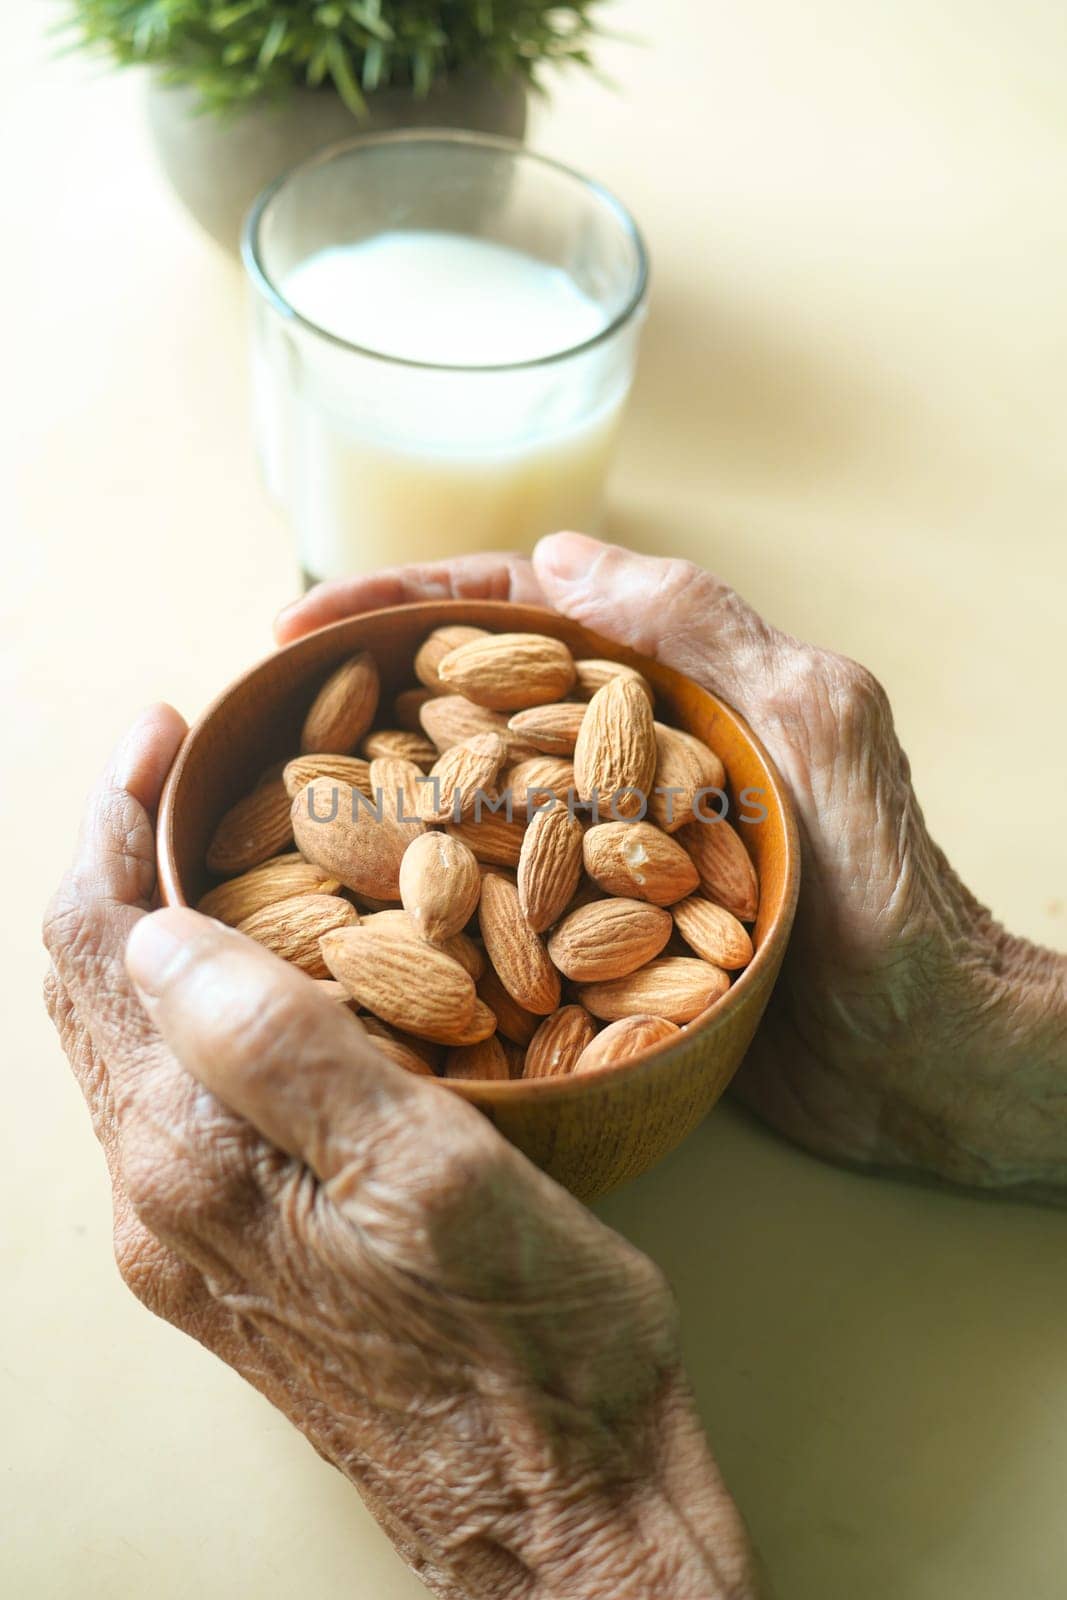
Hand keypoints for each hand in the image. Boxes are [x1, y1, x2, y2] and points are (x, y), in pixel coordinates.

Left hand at [43, 708, 755, 1599]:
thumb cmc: (532, 1346)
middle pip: (96, 992)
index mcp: (192, 1162)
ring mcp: (193, 1234)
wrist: (560, 1509)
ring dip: (162, 927)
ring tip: (228, 840)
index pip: (95, 954)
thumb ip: (283, 1053)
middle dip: (123, 859)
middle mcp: (162, 1200)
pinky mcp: (239, 1254)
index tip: (166, 731)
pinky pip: (185, 1093)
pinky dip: (206, 999)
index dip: (112, 825)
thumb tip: (156, 933)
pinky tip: (277, 968)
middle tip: (186, 763)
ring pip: (138, 1040)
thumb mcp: (432, 1180)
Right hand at [280, 537, 1066, 1195]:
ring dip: (378, 800)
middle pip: (470, 706)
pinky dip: (422, 905)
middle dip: (362, 696)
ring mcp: (603, 859)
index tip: (301, 626)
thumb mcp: (818, 724)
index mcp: (669, 693)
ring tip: (279, 814)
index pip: (516, 619)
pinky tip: (354, 924)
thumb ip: (704, 631)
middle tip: (263, 713)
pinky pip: (489, 910)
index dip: (404, 608)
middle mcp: (621, 768)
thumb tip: (558, 558)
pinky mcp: (595, 947)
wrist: (928, 1058)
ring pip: (467, 809)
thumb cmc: (897, 893)